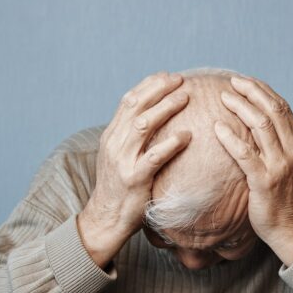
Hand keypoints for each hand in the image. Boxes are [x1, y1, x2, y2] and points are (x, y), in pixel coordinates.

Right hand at [78, 72, 190, 258]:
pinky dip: (171, 143)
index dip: (149, 85)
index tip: (168, 76)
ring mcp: (123, 160)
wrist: (106, 217)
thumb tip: (155, 116)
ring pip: (143, 124)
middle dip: (159, 89)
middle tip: (181, 80)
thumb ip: (132, 137)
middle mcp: (114, 143)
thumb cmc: (120, 186)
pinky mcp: (134, 178)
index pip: (128, 100)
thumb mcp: (120, 156)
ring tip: (185, 98)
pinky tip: (187, 135)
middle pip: (135, 106)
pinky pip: (154, 156)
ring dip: (165, 108)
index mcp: (111, 135)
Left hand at [215, 75, 292, 265]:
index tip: (244, 81)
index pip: (282, 107)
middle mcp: (292, 150)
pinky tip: (217, 127)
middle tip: (231, 81)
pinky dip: (230, 137)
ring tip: (223, 97)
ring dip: (240, 107)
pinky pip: (245, 153)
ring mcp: (280, 165)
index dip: (263, 91)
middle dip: (251, 91)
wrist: (292, 228)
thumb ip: (291, 141)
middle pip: (273, 110)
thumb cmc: (287, 197)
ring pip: (261, 125)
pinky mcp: (264, 181)